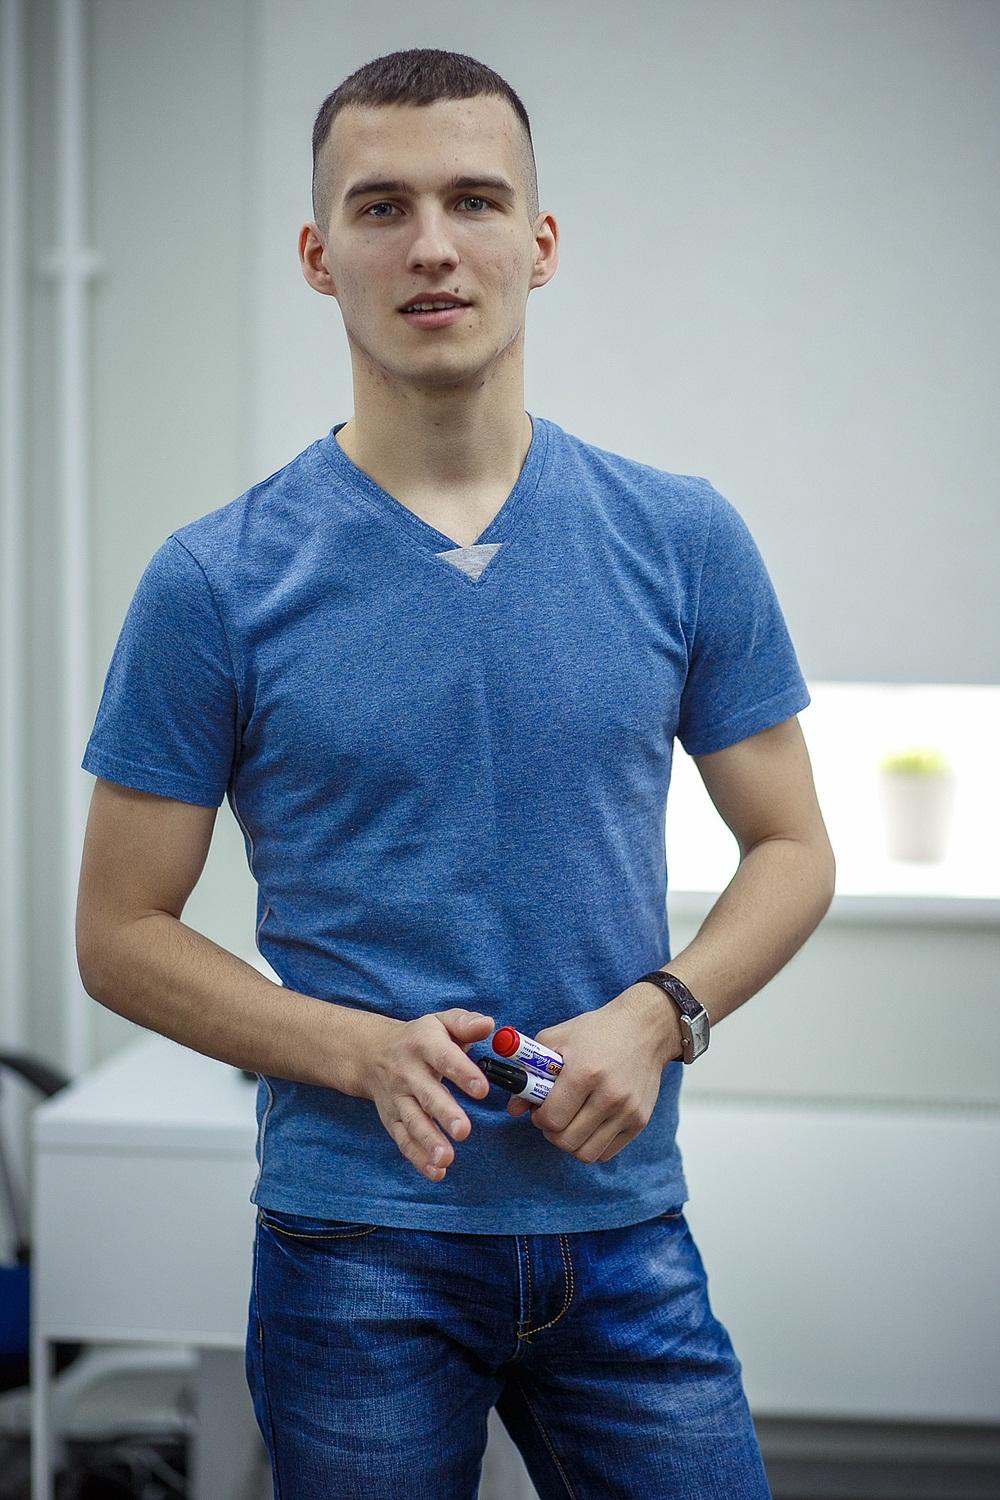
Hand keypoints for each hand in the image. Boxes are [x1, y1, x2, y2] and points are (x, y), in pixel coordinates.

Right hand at [353, 1008, 493, 1182]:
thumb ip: (465, 1024)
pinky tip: (436, 1171)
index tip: (482, 1089)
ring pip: (413, 1121)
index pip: (444, 1058)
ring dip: (428, 1141)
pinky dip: (418, 1158)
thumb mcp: (441, 1022)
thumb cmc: (420, 1038)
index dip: (462, 1073)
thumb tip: (489, 1025)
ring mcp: (398, 1098)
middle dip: (444, 1113)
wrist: (372, 1052)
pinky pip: (403, 1140)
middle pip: (426, 1094)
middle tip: (463, 1130)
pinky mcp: (392, 1119)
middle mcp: (408, 1073)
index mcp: (424, 1045)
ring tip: (446, 1158)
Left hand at [506, 987, 680, 1162]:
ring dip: (571, 1142)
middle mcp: (609, 1095)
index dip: (538, 1116)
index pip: (551, 1118)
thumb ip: (529, 1072)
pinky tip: (589, 1124)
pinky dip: (592, 1145)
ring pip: (586, 1153)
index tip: (540, 1106)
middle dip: (551, 1131)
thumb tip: (514, 1108)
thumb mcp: (556, 1039)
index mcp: (584, 1072)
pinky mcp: (640, 1121)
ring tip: (571, 1121)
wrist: (644, 1029)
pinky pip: (606, 1153)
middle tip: (554, 1115)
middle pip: (566, 1141)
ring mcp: (627, 1111)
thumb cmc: (595, 1032)